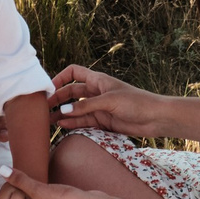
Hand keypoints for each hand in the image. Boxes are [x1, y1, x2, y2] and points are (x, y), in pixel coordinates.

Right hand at [47, 64, 161, 136]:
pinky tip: (62, 126)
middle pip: (71, 92)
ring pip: (75, 109)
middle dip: (57, 99)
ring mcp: (98, 107)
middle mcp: (96, 92)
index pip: (74, 72)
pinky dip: (73, 123)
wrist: (156, 118)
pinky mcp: (102, 121)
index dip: (60, 78)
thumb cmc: (136, 103)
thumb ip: (85, 106)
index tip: (49, 89)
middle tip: (43, 109)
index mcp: (98, 80)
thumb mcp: (109, 101)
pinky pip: (83, 121)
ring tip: (48, 121)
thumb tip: (62, 110)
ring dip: (62, 114)